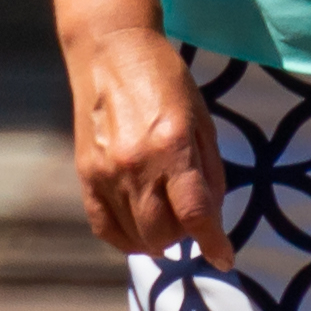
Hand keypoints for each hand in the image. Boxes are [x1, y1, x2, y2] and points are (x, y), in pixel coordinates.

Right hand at [66, 28, 230, 266]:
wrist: (110, 51)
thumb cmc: (165, 80)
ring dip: (157, 239)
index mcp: (172, 147)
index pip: (195, 213)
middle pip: (163, 233)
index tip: (224, 258)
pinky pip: (104, 227)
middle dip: (184, 238)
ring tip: (166, 224)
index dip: (214, 243)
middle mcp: (136, 165)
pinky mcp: (85, 174)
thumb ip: (209, 172)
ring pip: (135, 235)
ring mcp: (106, 172)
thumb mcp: (201, 120)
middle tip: (190, 224)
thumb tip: (211, 218)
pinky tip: (138, 233)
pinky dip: (125, 239)